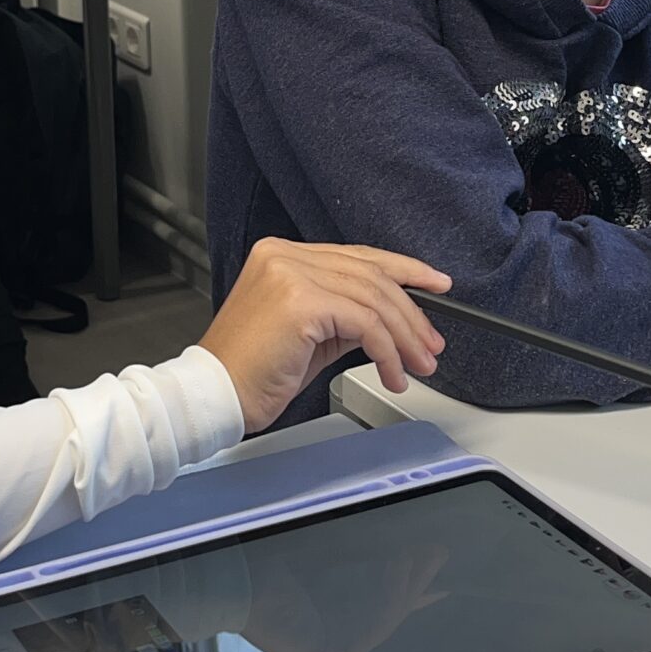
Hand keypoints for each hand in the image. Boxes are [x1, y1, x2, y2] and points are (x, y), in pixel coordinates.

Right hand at [201, 239, 449, 432]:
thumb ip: (345, 316)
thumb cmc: (252, 372)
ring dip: (404, 338)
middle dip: (411, 314)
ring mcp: (290, 274)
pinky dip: (387, 352)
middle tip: (431, 344)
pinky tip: (392, 374)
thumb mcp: (309, 335)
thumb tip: (392, 321)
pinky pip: (365, 324)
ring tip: (418, 365)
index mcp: (282, 255)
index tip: (434, 285)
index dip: (403, 270)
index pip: (357, 257)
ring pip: (373, 299)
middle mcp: (284, 256)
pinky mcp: (300, 302)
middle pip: (371, 276)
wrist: (215, 396)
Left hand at [243, 544, 450, 651]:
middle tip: (438, 554)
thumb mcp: (326, 559)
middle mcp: (326, 645)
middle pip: (384, 616)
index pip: (378, 610)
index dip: (410, 592)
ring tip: (421, 556)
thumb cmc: (272, 561)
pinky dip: (384, 600)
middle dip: (415, 584)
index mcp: (327, 625)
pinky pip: (363, 632)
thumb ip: (361, 559)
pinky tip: (396, 570)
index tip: (438, 577)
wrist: (233, 574)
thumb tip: (401, 547)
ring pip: (379, 624)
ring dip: (405, 588)